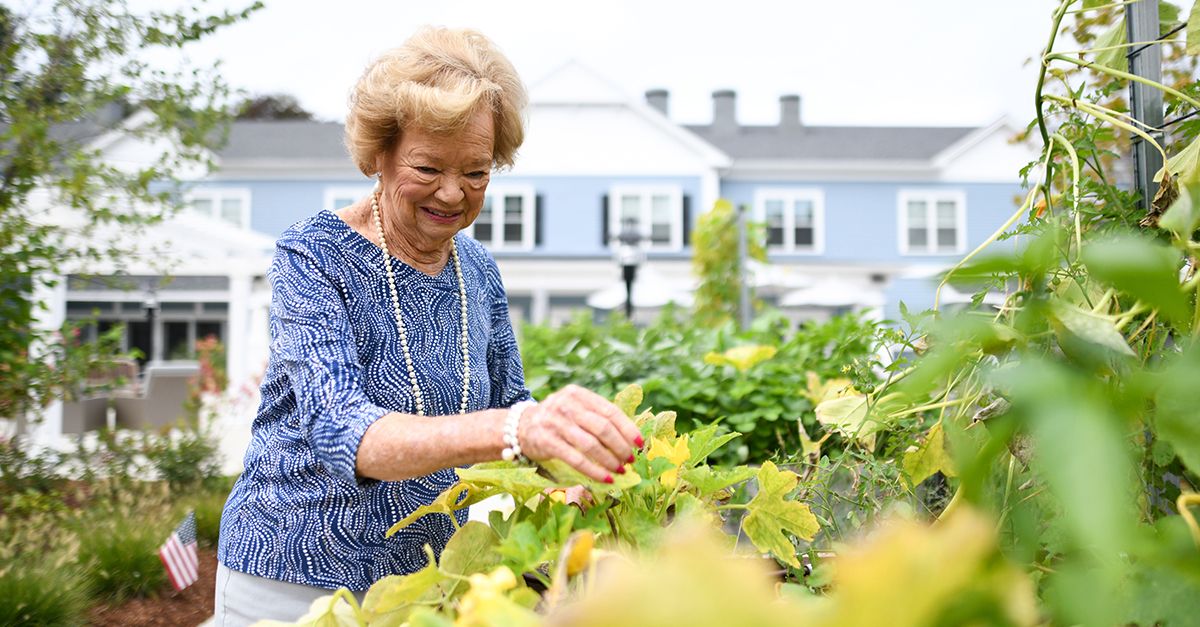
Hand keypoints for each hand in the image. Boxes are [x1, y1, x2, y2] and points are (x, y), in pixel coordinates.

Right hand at [517, 384, 642, 482]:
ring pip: (591, 444)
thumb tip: (631, 439)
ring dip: (609, 460)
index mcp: (578, 394)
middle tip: (629, 460)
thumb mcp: (574, 410)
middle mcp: (566, 405)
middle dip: (620, 446)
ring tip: (620, 470)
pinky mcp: (546, 441)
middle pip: (602, 428)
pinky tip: (605, 479)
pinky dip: (594, 471)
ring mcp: (555, 422)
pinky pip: (576, 459)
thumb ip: (597, 417)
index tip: (640, 444)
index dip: (628, 429)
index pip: (610, 411)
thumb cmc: (557, 421)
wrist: (520, 427)